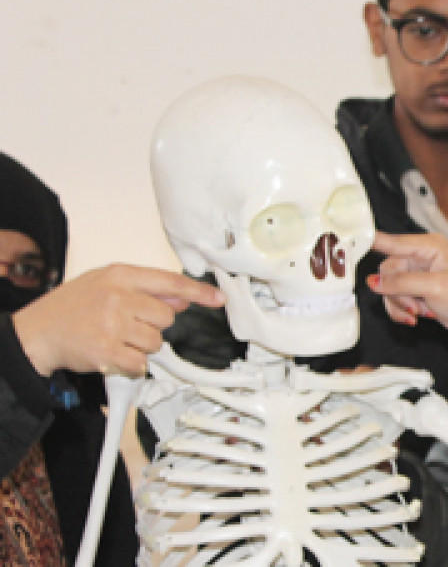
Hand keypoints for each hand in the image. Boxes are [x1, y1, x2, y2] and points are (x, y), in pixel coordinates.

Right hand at [12, 264, 225, 377]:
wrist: (37, 332)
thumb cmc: (73, 306)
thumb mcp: (106, 283)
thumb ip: (145, 289)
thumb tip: (181, 299)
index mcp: (121, 275)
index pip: (170, 281)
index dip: (198, 292)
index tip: (218, 299)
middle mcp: (119, 297)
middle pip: (166, 318)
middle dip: (152, 325)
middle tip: (127, 324)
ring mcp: (113, 324)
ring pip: (156, 342)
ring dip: (141, 346)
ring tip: (116, 338)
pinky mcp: (108, 351)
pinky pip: (141, 362)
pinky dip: (132, 363)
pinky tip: (114, 354)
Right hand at [368, 232, 447, 356]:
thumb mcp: (434, 288)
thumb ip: (402, 283)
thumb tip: (374, 282)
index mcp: (428, 246)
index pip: (392, 242)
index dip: (371, 242)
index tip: (348, 240)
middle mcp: (420, 256)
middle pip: (387, 271)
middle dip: (397, 292)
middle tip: (415, 304)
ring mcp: (416, 274)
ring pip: (388, 288)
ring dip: (401, 304)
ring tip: (420, 312)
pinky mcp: (414, 290)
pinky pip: (393, 299)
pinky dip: (402, 311)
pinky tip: (417, 317)